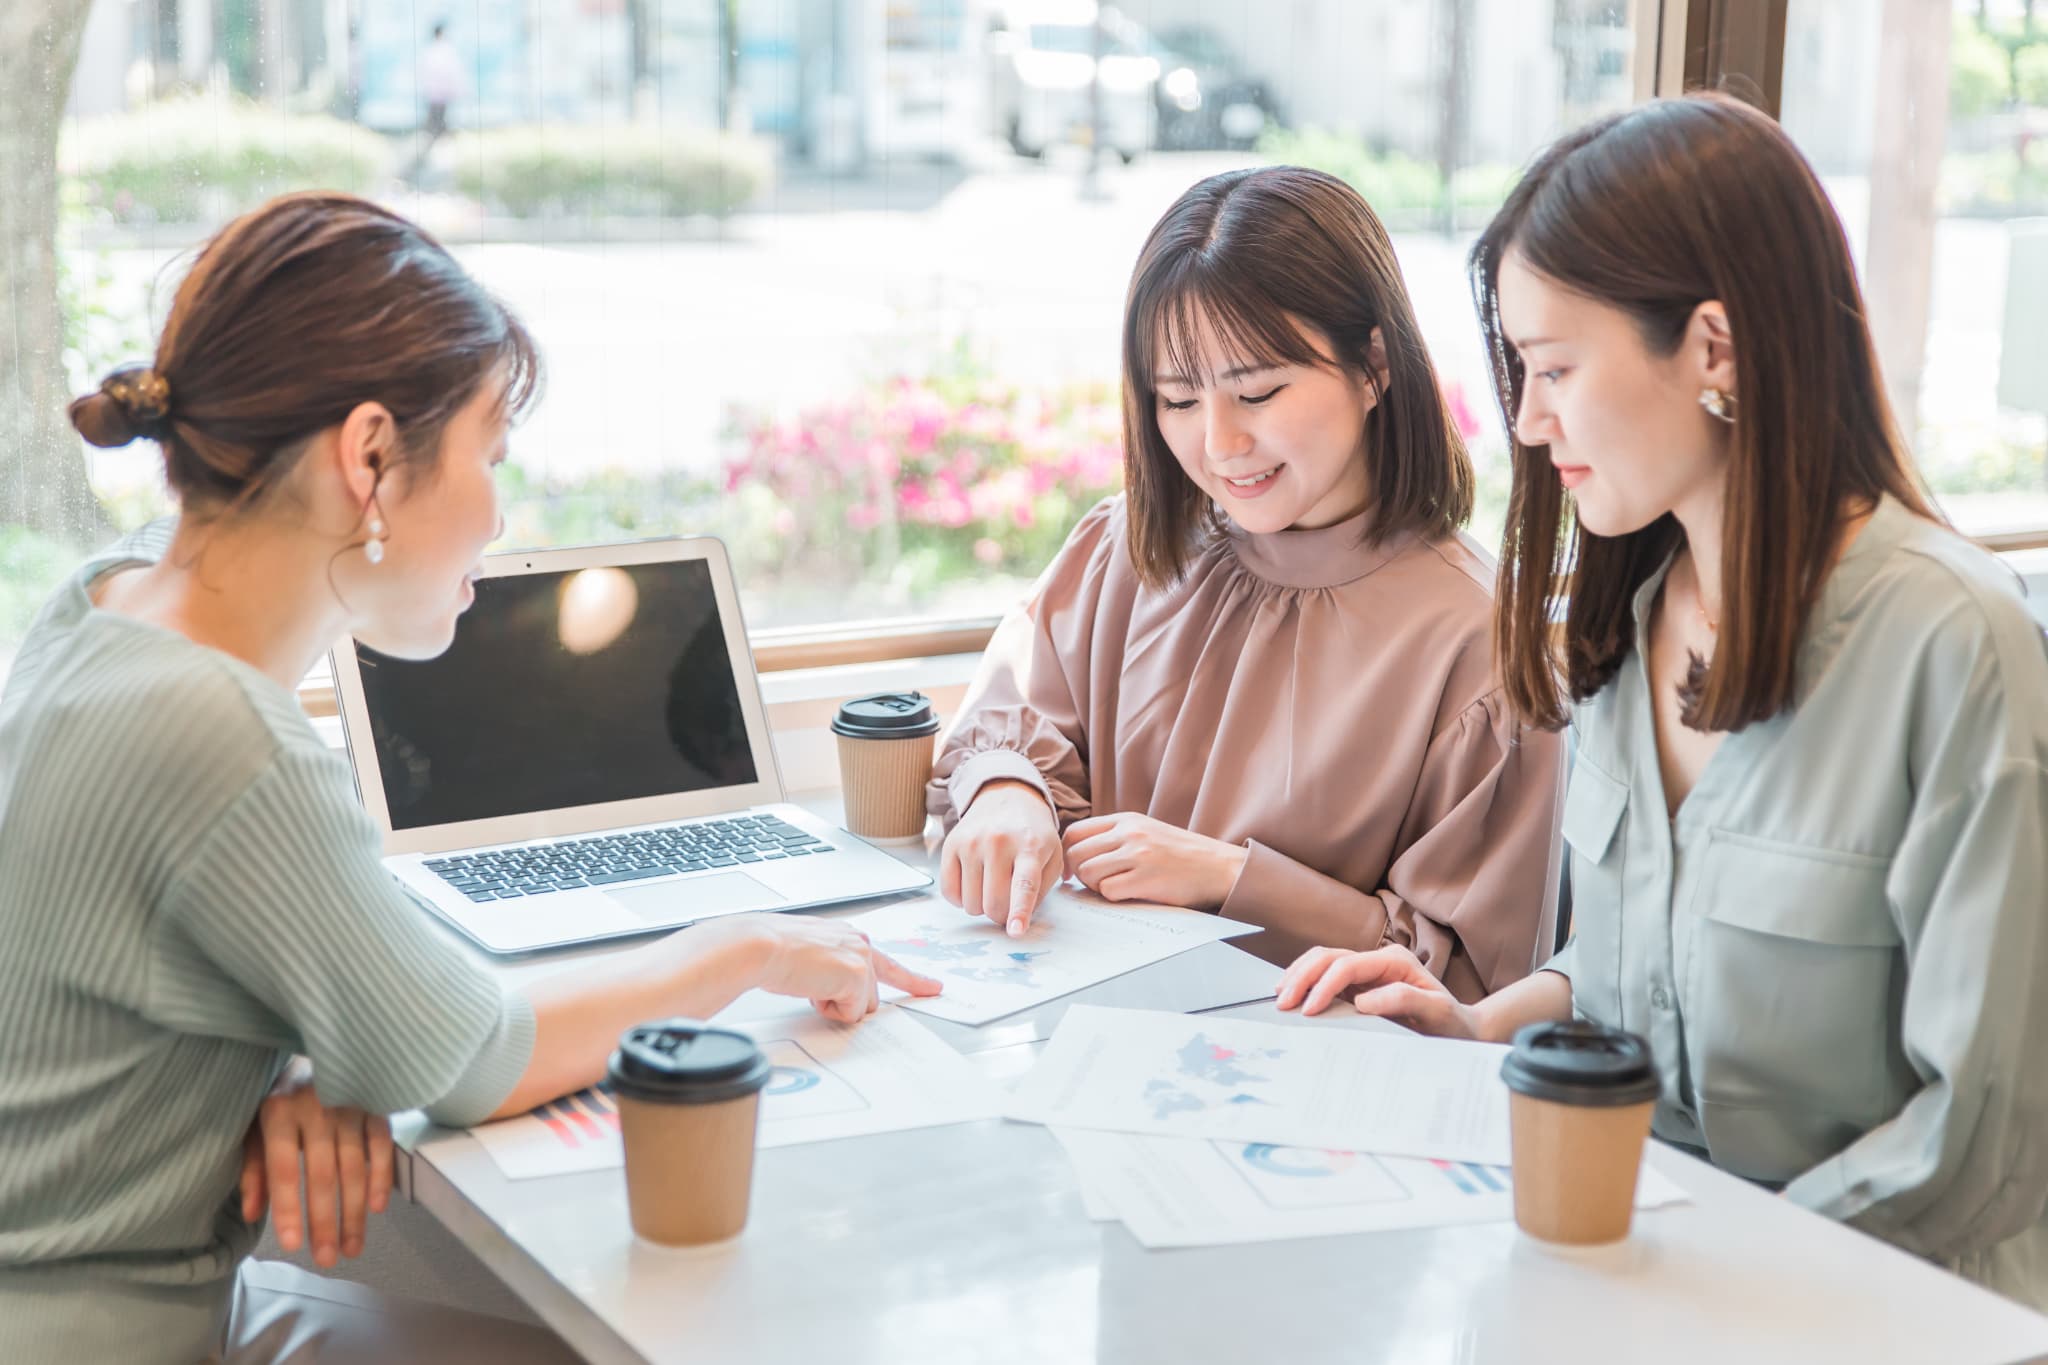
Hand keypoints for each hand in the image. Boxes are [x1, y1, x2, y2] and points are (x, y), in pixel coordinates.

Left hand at [240, 1059, 393, 1267]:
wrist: (323, 1050)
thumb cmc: (283, 1098)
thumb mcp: (257, 1127)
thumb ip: (254, 1168)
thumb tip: (251, 1213)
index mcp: (279, 1112)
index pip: (284, 1168)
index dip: (288, 1207)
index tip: (292, 1245)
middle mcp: (317, 1108)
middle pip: (322, 1174)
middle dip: (325, 1220)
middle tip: (326, 1259)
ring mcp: (352, 1107)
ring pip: (355, 1167)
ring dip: (354, 1212)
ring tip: (351, 1248)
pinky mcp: (378, 1107)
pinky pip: (383, 1147)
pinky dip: (382, 1178)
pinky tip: (378, 1209)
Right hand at [728, 915, 942, 1023]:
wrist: (759, 946)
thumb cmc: (772, 949)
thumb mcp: (810, 953)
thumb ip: (830, 966)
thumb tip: (831, 989)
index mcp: (851, 936)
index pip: (888, 964)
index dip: (913, 980)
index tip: (934, 988)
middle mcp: (862, 944)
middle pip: (869, 994)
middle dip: (844, 1000)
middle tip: (813, 986)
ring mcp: (862, 959)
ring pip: (861, 1006)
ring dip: (834, 1004)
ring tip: (808, 984)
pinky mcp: (857, 976)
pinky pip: (850, 1013)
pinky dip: (829, 1009)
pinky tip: (811, 989)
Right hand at [940, 780, 1063, 935]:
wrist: (1007, 797)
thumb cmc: (1032, 834)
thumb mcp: (1052, 854)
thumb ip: (1042, 888)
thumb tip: (1019, 919)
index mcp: (1030, 846)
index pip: (1024, 885)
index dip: (1019, 912)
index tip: (1015, 932)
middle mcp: (998, 842)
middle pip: (993, 903)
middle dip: (1001, 914)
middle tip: (1008, 903)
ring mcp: (971, 843)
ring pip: (970, 903)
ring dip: (982, 905)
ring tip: (992, 885)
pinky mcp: (951, 845)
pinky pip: (950, 893)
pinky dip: (962, 898)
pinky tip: (973, 882)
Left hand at [1061, 812, 1248, 908]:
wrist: (1219, 866)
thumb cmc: (1182, 854)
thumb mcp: (1147, 830)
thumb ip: (1116, 836)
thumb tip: (1078, 854)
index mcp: (1126, 820)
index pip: (1076, 831)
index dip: (1067, 853)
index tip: (1072, 869)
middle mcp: (1129, 833)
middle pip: (1076, 853)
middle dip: (1078, 873)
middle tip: (1093, 883)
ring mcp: (1137, 855)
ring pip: (1088, 872)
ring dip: (1094, 886)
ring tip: (1113, 888)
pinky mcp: (1145, 879)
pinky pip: (1107, 890)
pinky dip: (1111, 897)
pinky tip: (1128, 894)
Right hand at [1274, 945, 1482, 1039]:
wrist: (1461, 1030)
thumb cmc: (1451, 1023)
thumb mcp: (1437, 1014)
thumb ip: (1403, 1000)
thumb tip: (1362, 1000)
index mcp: (1394, 962)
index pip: (1348, 964)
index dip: (1324, 984)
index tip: (1309, 1010)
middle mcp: (1377, 961)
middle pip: (1329, 956)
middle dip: (1302, 976)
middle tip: (1283, 1003)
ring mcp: (1366, 972)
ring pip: (1322, 961)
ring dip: (1299, 975)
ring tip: (1280, 996)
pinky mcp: (1358, 986)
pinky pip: (1324, 976)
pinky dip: (1306, 981)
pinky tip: (1292, 994)